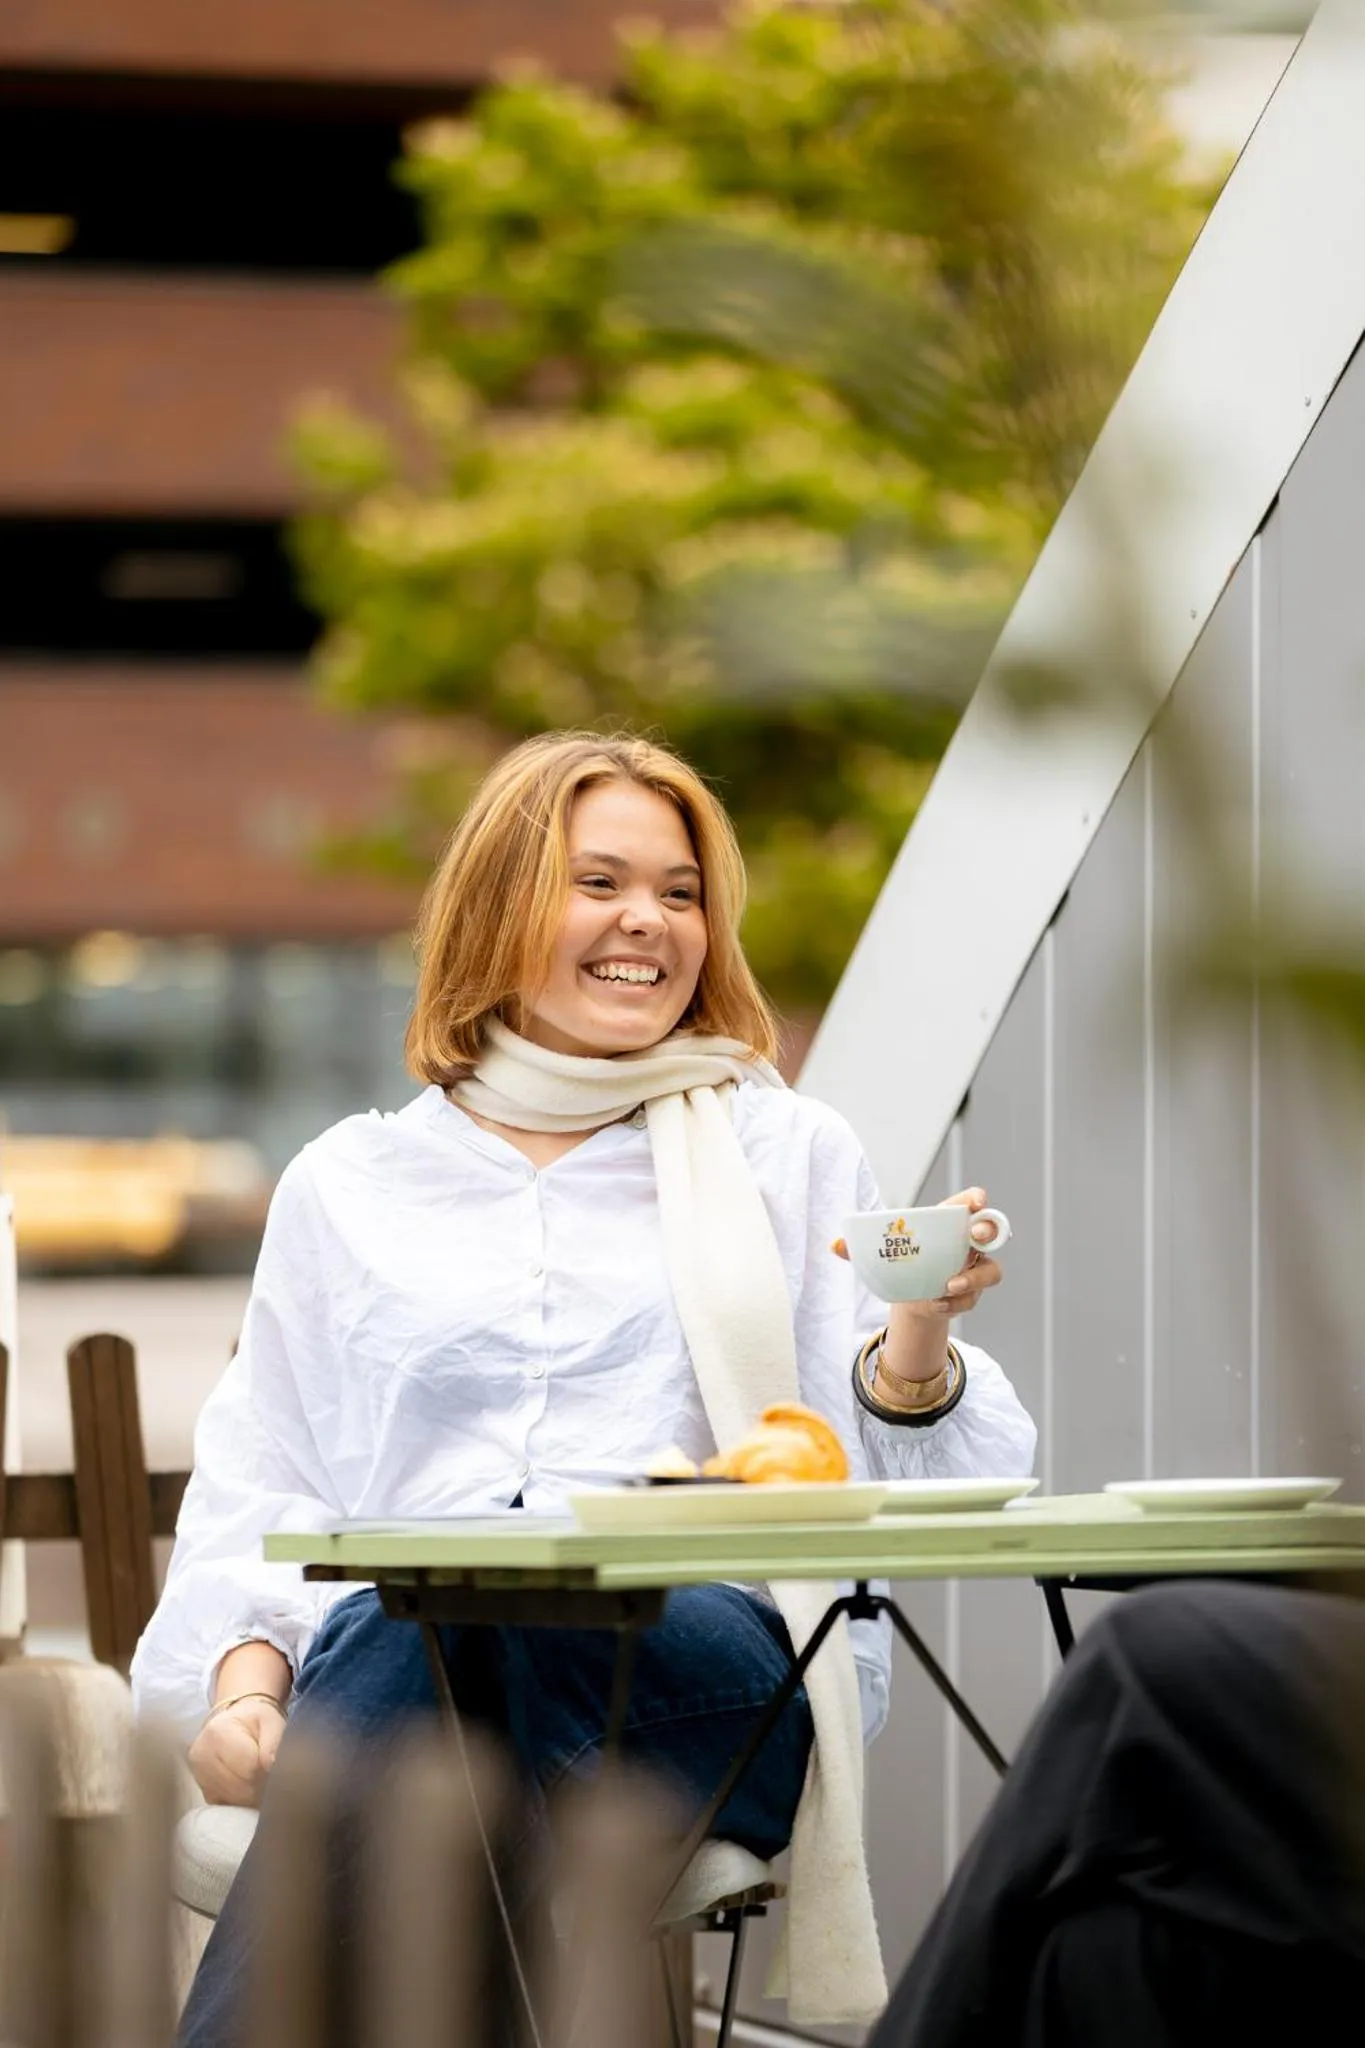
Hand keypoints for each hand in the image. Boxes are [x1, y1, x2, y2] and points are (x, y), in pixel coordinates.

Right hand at [187, 1696, 286, 1806]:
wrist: (236, 1721)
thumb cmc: (255, 1720)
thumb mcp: (271, 1722)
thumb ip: (273, 1744)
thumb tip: (270, 1767)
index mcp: (218, 1733)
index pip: (248, 1767)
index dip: (266, 1771)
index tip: (274, 1766)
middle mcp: (202, 1755)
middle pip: (239, 1786)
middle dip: (259, 1786)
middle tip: (269, 1775)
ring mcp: (198, 1773)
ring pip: (232, 1798)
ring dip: (250, 1795)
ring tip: (259, 1779)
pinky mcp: (201, 1787)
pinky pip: (223, 1803)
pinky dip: (238, 1800)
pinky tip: (246, 1787)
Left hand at [832, 1186, 1005, 1321]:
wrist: (910, 1294)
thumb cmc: (902, 1260)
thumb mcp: (883, 1251)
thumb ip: (860, 1248)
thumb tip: (835, 1245)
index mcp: (947, 1222)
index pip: (969, 1203)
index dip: (976, 1199)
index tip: (976, 1201)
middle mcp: (968, 1243)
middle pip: (991, 1231)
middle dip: (987, 1230)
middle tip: (973, 1238)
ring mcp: (975, 1268)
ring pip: (991, 1270)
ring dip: (973, 1278)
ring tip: (949, 1286)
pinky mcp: (972, 1293)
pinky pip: (973, 1298)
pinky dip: (956, 1303)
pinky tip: (937, 1304)